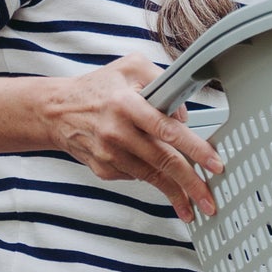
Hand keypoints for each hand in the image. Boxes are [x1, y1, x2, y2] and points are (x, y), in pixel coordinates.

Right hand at [39, 56, 224, 222]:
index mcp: (126, 104)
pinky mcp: (104, 169)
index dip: (194, 148)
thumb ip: (161, 80)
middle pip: (163, 161)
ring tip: (194, 204)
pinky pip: (136, 176)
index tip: (215, 164)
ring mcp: (109, 154)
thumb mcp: (130, 67)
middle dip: (191, 184)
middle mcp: (117, 131)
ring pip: (152, 177)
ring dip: (175, 193)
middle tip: (210, 201)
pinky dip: (151, 176)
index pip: (167, 129)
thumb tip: (182, 115)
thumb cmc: (97, 89)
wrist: (56, 111)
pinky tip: (158, 177)